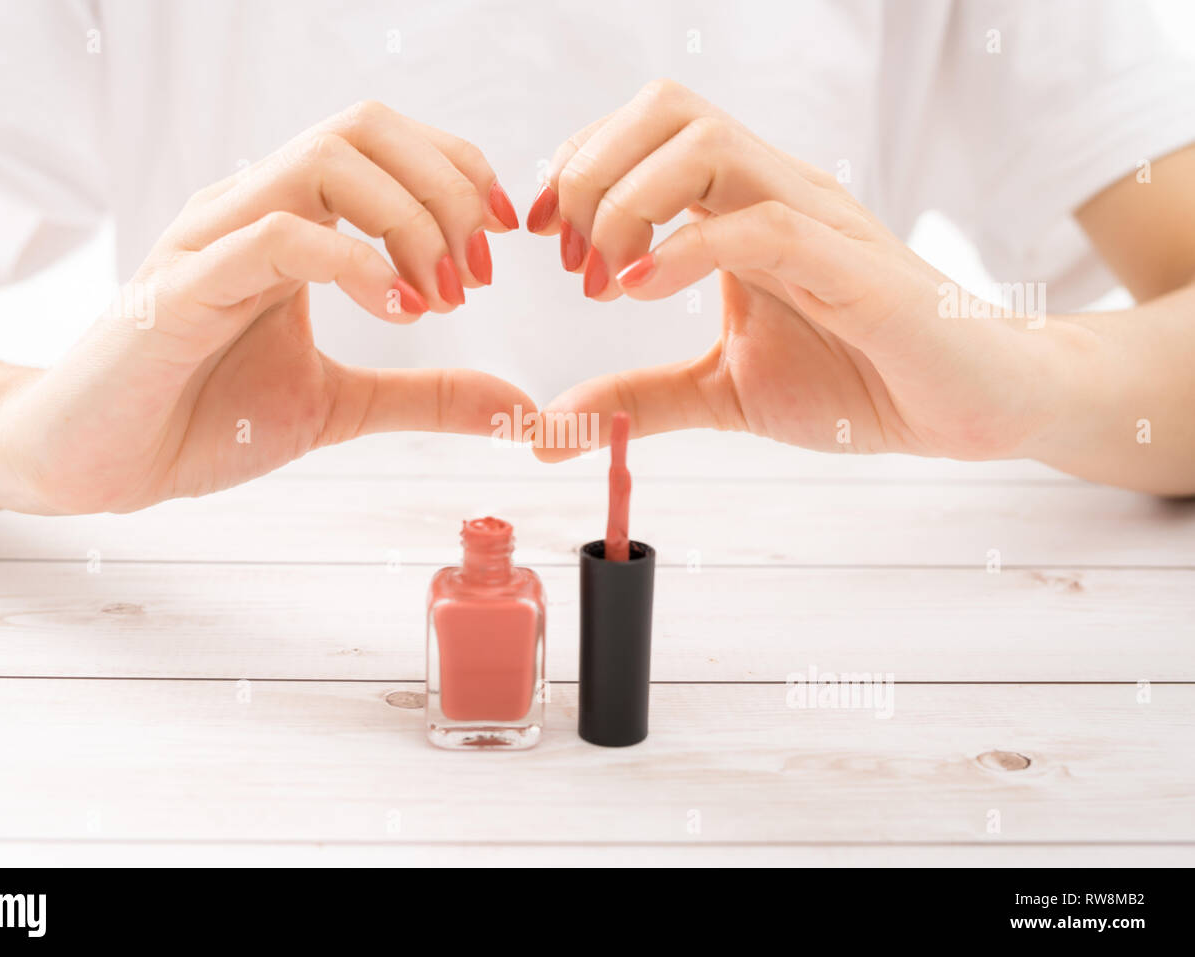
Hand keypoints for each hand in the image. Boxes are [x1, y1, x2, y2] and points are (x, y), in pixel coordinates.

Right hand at [0, 102, 529, 512]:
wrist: (100, 464)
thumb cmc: (203, 417)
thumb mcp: (341, 406)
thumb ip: (425, 395)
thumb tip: (515, 402)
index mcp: (289, 220)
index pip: (385, 143)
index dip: (458, 170)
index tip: (503, 236)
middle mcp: (251, 209)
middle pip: (364, 128)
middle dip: (445, 187)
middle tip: (478, 272)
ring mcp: (212, 239)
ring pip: (323, 161)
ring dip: (407, 219)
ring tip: (440, 295)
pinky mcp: (182, 287)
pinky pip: (275, 234)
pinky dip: (353, 262)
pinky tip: (397, 312)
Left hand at [526, 80, 1078, 462]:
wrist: (972, 406)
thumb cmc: (859, 381)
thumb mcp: (721, 392)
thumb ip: (638, 396)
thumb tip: (546, 430)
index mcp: (740, 207)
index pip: (642, 134)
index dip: (575, 168)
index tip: (541, 236)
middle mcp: (774, 192)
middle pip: (664, 110)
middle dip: (589, 170)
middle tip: (569, 257)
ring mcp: (817, 219)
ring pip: (706, 142)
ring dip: (627, 201)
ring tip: (605, 278)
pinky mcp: (855, 266)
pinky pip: (763, 223)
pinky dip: (687, 248)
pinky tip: (645, 290)